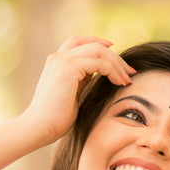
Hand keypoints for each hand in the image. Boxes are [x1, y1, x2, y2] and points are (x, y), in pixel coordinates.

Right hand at [20, 36, 135, 146]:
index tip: (117, 56)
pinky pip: (99, 63)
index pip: (80, 42)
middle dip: (114, 57)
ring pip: (98, 50)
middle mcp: (58, 58)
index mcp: (57, 62)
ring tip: (127, 79)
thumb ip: (82, 81)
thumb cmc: (55, 119)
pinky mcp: (68, 68)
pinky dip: (112, 71)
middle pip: (92, 44)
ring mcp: (62, 61)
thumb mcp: (72, 95)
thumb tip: (97, 75)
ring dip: (117, 64)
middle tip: (130, 71)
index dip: (99, 43)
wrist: (38, 128)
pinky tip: (119, 82)